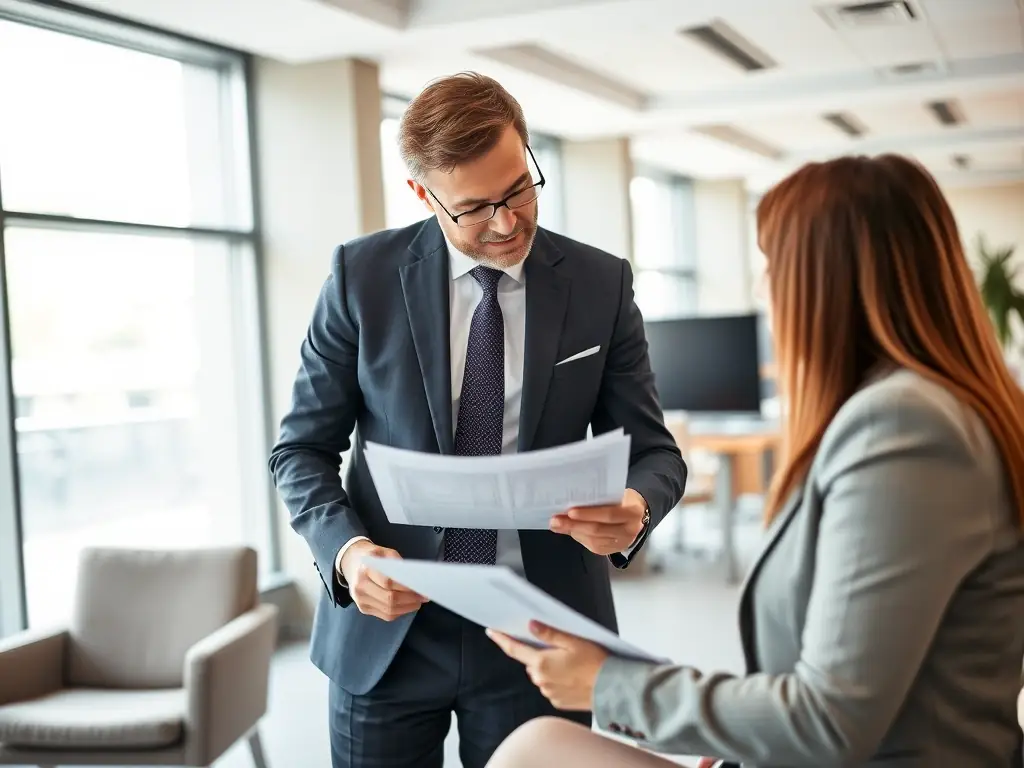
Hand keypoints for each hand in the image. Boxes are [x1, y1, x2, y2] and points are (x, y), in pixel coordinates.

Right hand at [339, 541, 426, 620]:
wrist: (351, 562)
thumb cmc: (373, 555)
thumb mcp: (386, 552)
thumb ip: (399, 565)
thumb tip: (416, 580)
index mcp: (366, 568)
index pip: (388, 582)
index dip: (407, 588)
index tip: (422, 588)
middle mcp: (360, 586)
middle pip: (389, 599)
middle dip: (410, 600)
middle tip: (424, 597)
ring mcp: (360, 599)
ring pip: (388, 610)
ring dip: (407, 608)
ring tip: (418, 602)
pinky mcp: (363, 608)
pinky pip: (385, 615)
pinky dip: (399, 612)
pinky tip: (407, 606)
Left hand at [486, 621, 608, 710]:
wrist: (612, 688)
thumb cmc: (595, 662)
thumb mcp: (573, 641)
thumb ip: (549, 634)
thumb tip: (531, 625)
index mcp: (542, 663)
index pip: (515, 649)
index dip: (502, 639)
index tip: (491, 632)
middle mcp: (541, 679)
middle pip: (530, 662)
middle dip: (538, 654)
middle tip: (558, 649)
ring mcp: (548, 692)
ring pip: (540, 675)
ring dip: (548, 668)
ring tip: (570, 664)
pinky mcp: (557, 701)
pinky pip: (550, 687)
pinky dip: (556, 680)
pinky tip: (572, 676)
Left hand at [549, 488, 646, 555]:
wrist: (638, 513)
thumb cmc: (622, 499)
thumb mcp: (615, 494)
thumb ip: (598, 499)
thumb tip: (569, 504)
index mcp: (632, 512)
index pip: (609, 514)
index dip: (589, 514)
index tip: (570, 511)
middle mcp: (630, 530)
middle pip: (598, 529)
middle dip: (574, 525)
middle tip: (555, 520)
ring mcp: (622, 543)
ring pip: (594, 540)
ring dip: (573, 532)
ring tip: (557, 524)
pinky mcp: (613, 551)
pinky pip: (593, 546)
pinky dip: (579, 537)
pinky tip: (570, 530)